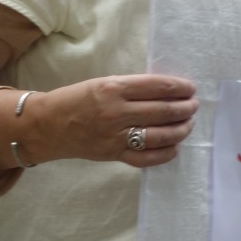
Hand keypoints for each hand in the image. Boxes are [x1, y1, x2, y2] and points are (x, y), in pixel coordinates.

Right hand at [28, 75, 197, 167]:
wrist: (47, 124)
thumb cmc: (78, 99)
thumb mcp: (103, 83)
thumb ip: (133, 88)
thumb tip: (168, 91)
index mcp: (114, 88)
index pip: (158, 87)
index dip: (180, 88)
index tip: (191, 88)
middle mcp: (116, 112)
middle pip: (164, 111)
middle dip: (185, 108)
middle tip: (193, 106)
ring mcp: (115, 136)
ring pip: (160, 135)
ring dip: (181, 130)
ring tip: (188, 124)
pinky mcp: (113, 154)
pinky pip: (146, 158)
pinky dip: (165, 153)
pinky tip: (174, 146)